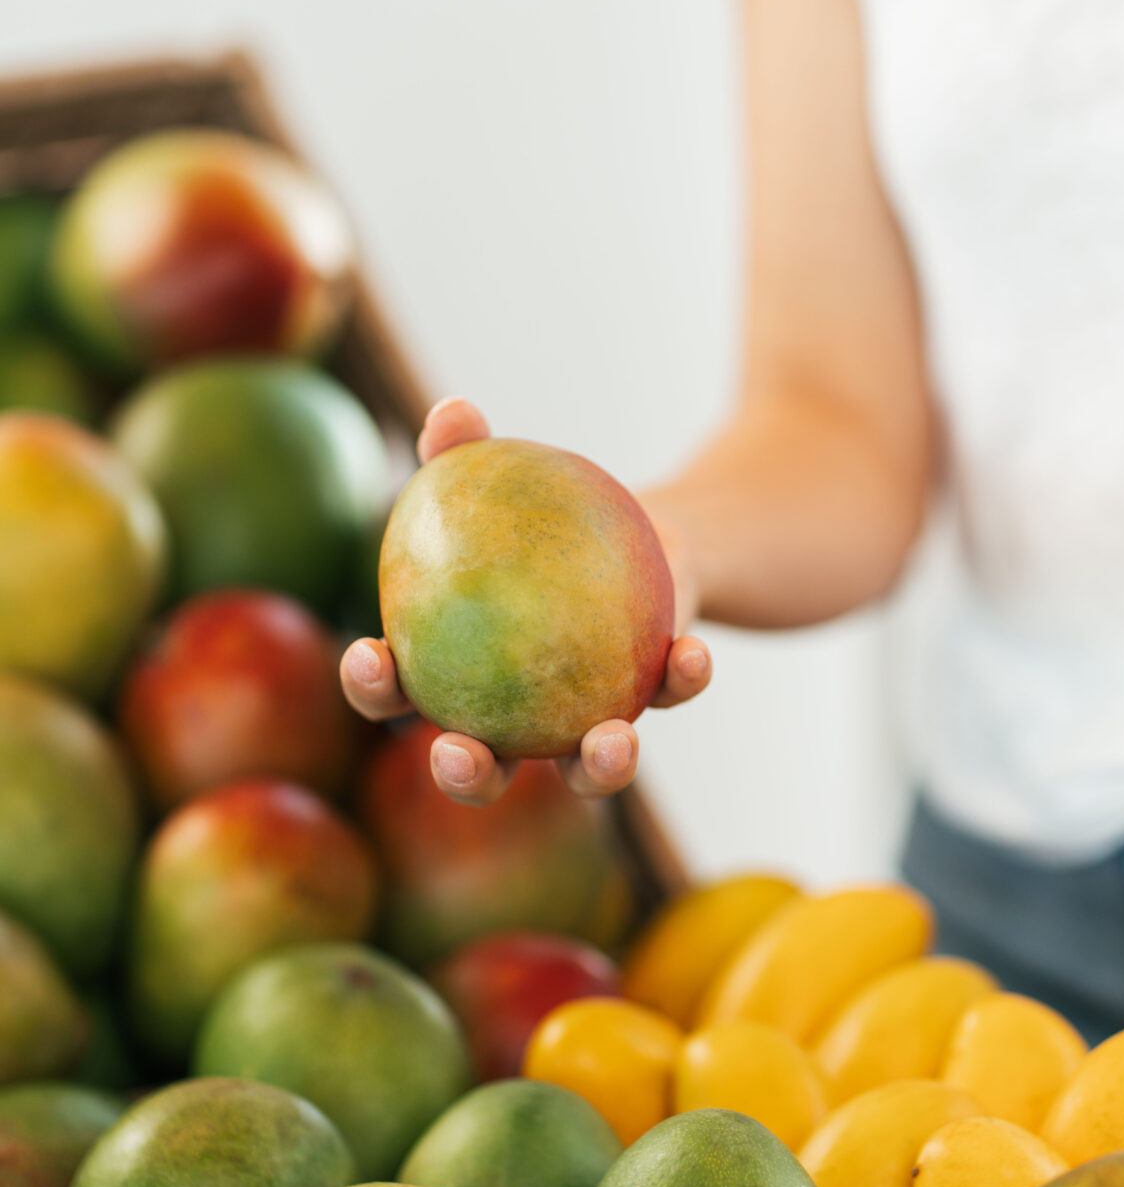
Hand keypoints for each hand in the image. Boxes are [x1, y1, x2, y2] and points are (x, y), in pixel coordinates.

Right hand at [340, 397, 711, 804]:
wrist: (637, 528)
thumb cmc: (538, 512)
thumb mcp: (503, 476)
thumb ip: (465, 452)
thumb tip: (452, 412)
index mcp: (448, 671)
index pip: (392, 690)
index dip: (370, 687)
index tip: (369, 658)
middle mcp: (512, 718)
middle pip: (480, 766)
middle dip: (464, 774)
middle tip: (461, 753)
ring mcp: (582, 721)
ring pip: (584, 770)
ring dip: (599, 767)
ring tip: (611, 742)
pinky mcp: (651, 699)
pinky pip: (666, 696)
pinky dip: (680, 679)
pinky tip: (692, 653)